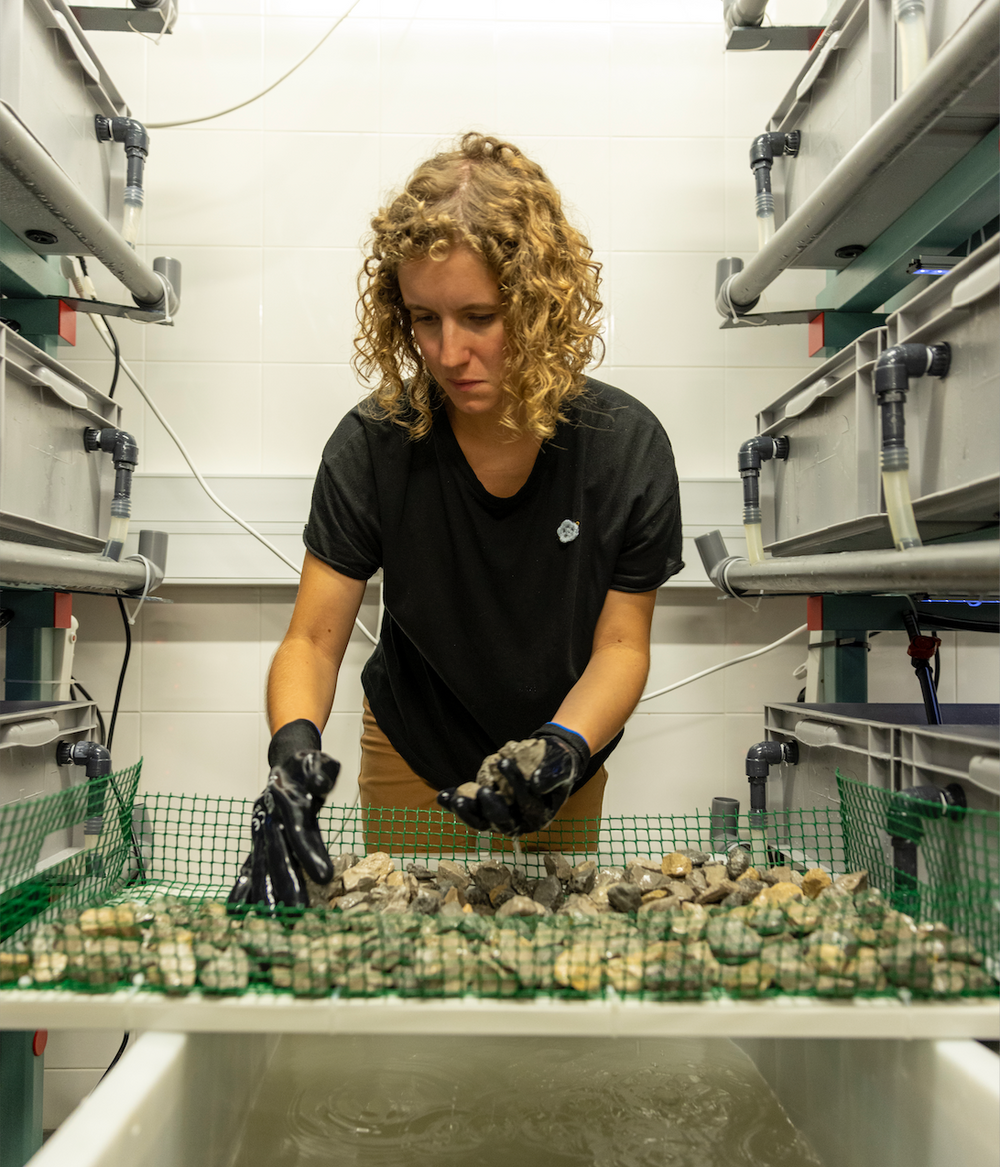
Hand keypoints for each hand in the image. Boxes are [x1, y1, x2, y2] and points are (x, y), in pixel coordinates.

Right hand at [228, 720, 339, 909]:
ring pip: (262, 865)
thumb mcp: (319, 761)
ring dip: (266, 892)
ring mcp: (263, 833)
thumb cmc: (307, 766)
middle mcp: (272, 822)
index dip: (310, 852)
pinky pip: (252, 866)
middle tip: (298, 909)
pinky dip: (244, 887)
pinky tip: (239, 911)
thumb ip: (321, 772)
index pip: (300, 831)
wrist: (285, 765)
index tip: (325, 875)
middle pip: (279, 854)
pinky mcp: (261, 842)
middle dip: (287, 882)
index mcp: (289, 804)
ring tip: (273, 919)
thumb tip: (320, 785)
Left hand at [437, 723, 588, 836]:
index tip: (505, 763)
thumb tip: (536, 785)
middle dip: (489, 808)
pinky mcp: (485, 808)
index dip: (515, 785)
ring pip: (481, 820)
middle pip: (500, 822)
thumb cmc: (556, 764)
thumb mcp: (560, 767)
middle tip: (482, 791)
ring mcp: (499, 816)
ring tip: (456, 798)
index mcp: (538, 816)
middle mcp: (518, 822)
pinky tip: (443, 795)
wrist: (547, 760)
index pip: (526, 805)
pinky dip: (454, 803)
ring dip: (466, 811)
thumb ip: (551, 776)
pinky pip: (469, 809)